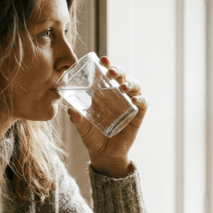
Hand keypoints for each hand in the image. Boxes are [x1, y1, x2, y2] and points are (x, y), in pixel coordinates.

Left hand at [67, 55, 147, 177]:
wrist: (104, 154)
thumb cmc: (93, 136)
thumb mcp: (82, 128)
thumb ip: (77, 120)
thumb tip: (70, 110)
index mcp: (103, 93)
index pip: (106, 74)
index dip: (106, 65)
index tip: (102, 59)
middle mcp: (118, 95)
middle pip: (121, 76)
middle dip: (118, 71)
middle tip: (111, 72)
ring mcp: (129, 103)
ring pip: (134, 86)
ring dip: (130, 83)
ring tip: (122, 87)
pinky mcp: (138, 115)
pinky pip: (143, 103)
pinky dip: (141, 99)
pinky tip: (135, 100)